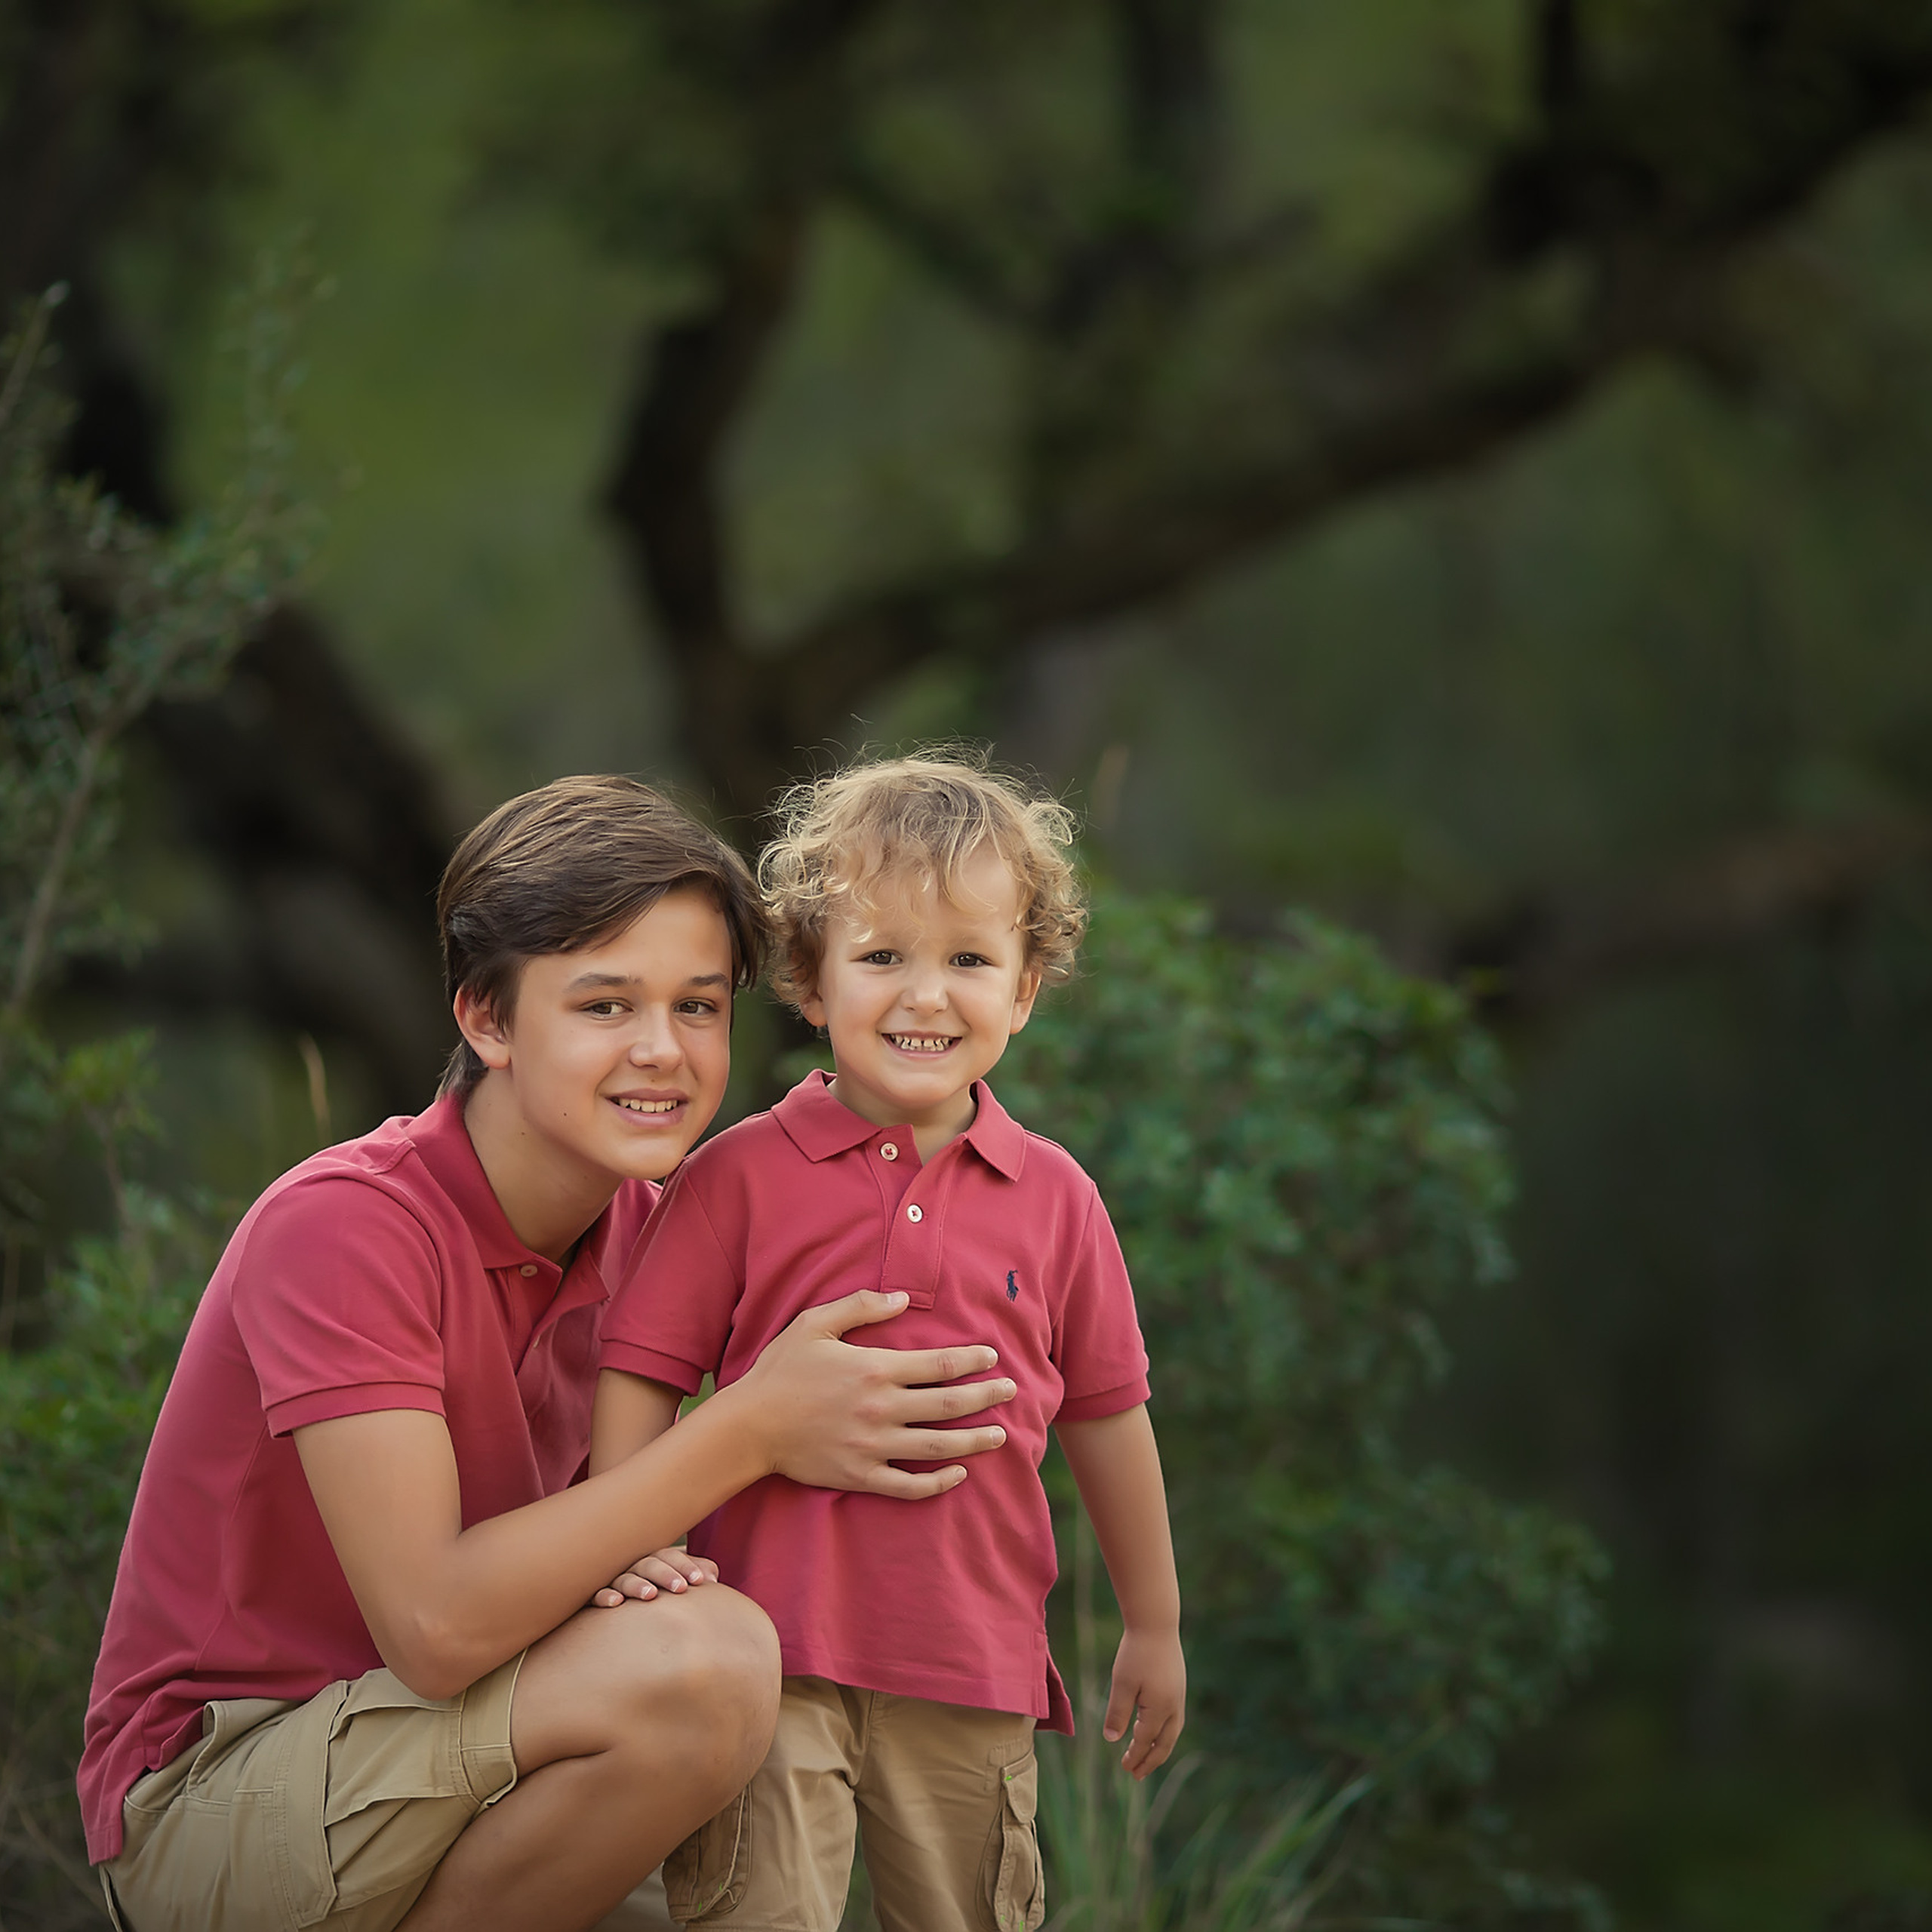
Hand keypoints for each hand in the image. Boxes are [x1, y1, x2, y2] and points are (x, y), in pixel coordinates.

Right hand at [590, 1546, 718, 1608]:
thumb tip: (713, 1577)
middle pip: (649, 1564)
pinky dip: (605, 1596)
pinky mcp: (593, 1595)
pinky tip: (616, 1603)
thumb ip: (694, 1573)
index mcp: (653, 1560)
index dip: (685, 1565)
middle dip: (666, 1574)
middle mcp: (632, 1566)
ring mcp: (612, 1580)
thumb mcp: (674, 1580)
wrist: (612, 1607)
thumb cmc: (652, 1589)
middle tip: (681, 1588)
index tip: (701, 1581)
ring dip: (637, 1584)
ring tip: (651, 1595)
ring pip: (624, 1578)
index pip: (670, 1556)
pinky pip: (596, 1594)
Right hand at [730, 1290, 1015, 1499]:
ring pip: (938, 1446)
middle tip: (1011, 1391)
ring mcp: (873, 1447)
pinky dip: (938, 1483)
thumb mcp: (815, 1324)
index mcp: (875, 1369)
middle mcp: (881, 1409)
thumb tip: (903, 1298)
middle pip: (949, 1405)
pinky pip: (910, 1485)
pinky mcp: (861, 1477)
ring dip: (975, 1441)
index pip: (939, 1364)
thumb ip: (861, 1306)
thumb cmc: (781, 1371)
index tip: (991, 1356)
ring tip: (1001, 1435)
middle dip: (986, 1397)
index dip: (971, 1360)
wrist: (748, 1427)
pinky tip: (959, 1475)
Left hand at [1103, 1627, 1185, 1779]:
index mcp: (1160, 1709)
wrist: (1156, 1623)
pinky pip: (1174, 1720)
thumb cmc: (1136, 1653)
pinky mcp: (1178, 1687)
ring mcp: (1179, 1697)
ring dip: (1159, 1749)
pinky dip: (1164, 1733)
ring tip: (1147, 1759)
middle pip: (1164, 1744)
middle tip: (1137, 1776)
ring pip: (1172, 1733)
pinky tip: (1154, 1731)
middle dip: (1150, 1761)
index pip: (1145, 1741)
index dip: (1134, 1756)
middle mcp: (1174, 1707)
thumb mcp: (1122, 1683)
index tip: (1124, 1768)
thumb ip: (1117, 1713)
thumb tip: (1112, 1740)